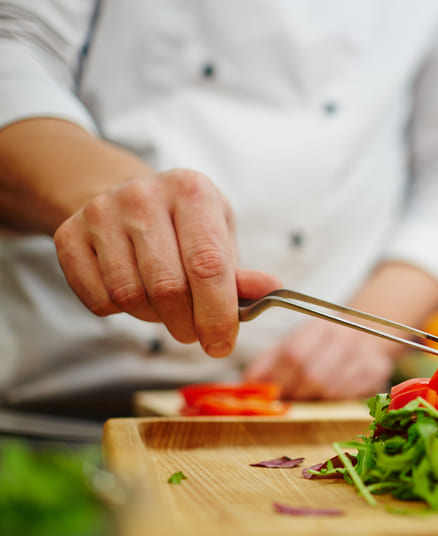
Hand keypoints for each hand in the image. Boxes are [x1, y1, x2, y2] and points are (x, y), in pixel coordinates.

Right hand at [52, 168, 279, 355]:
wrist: (120, 193)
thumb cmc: (183, 223)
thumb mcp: (220, 234)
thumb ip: (240, 271)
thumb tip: (270, 292)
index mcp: (192, 191)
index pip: (208, 265)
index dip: (218, 313)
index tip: (222, 344)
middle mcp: (144, 196)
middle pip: (168, 287)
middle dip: (188, 324)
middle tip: (196, 333)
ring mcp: (101, 213)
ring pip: (130, 296)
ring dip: (154, 319)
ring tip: (166, 308)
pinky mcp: (68, 235)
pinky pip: (98, 299)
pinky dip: (120, 311)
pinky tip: (134, 293)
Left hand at [242, 320, 395, 400]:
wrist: (368, 336)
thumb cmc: (323, 345)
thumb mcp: (294, 343)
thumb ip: (269, 361)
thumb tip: (249, 383)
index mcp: (319, 325)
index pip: (293, 352)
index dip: (278, 377)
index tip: (270, 392)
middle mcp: (345, 336)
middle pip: (311, 373)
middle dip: (294, 393)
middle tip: (287, 401)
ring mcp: (364, 354)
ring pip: (330, 388)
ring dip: (312, 400)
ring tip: (306, 399)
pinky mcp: (378, 372)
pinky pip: (349, 396)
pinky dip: (332, 402)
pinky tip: (327, 397)